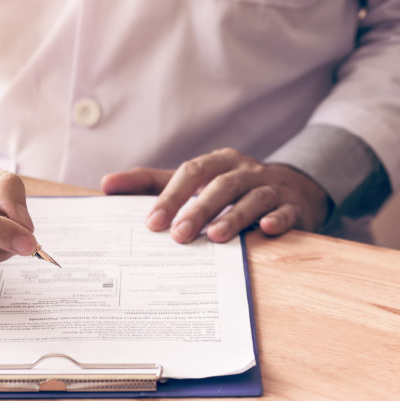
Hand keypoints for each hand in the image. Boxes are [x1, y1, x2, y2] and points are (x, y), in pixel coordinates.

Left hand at [100, 148, 329, 242]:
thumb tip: (106, 185)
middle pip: (220, 185)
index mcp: (219, 163)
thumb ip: (153, 184)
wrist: (293, 192)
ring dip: (234, 216)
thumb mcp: (195, 183)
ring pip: (252, 197)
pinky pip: (286, 211)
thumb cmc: (231, 190)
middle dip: (198, 209)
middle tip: (178, 235)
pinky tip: (267, 230)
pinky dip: (277, 219)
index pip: (191, 172)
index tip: (151, 223)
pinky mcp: (294, 207)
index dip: (171, 195)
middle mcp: (245, 171)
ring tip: (216, 237)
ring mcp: (272, 187)